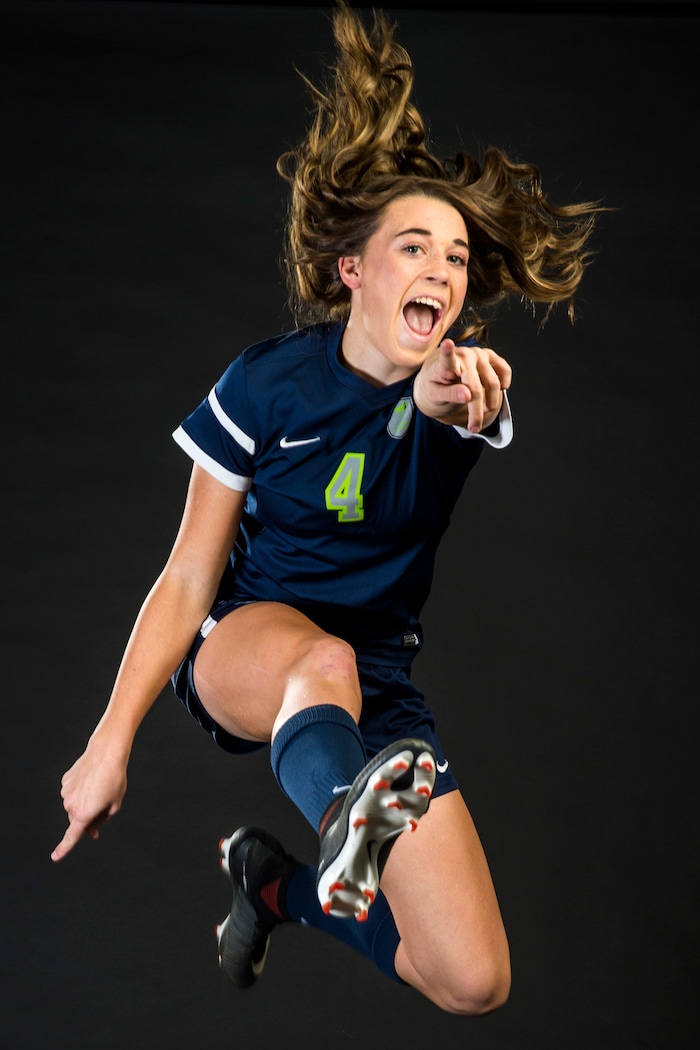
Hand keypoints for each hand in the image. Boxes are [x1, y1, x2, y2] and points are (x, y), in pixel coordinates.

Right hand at [51, 736, 128, 860]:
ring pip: (75, 805)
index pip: (72, 836)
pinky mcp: (65, 781)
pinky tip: (91, 779)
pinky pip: (73, 791)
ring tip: (100, 785)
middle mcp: (71, 805)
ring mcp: (66, 792)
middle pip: (78, 819)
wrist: (107, 752)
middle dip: (88, 817)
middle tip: (104, 804)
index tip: (55, 857)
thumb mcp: (114, 805)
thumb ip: (101, 821)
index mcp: (84, 814)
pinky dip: (81, 789)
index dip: (64, 848)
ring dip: (85, 801)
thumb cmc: (115, 779)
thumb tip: (91, 831)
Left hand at [414, 339, 511, 431]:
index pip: (446, 359)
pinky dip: (503, 384)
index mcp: (443, 364)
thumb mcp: (435, 396)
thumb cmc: (436, 385)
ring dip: (491, 403)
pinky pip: (504, 370)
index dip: (447, 352)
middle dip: (476, 411)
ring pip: (493, 382)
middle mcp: (463, 355)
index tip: (446, 344)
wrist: (440, 374)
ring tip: (482, 414)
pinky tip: (494, 393)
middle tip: (474, 428)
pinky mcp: (490, 355)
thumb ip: (449, 395)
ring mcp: (478, 354)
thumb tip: (467, 395)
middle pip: (475, 387)